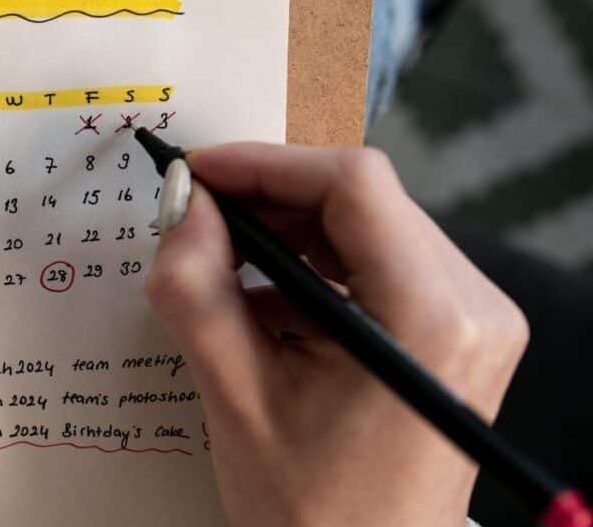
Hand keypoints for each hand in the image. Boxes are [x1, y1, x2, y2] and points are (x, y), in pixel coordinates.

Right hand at [147, 144, 527, 526]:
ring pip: (369, 229)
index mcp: (430, 318)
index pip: (353, 185)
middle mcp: (472, 307)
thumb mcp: (235, 397)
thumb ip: (197, 291)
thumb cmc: (311, 512)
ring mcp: (471, 320)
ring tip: (225, 264)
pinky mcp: (454, 335)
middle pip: (364, 201)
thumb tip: (183, 209)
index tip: (203, 174)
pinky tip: (264, 303)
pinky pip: (380, 267)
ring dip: (291, 235)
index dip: (266, 163)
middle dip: (273, 198)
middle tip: (201, 217)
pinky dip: (317, 270)